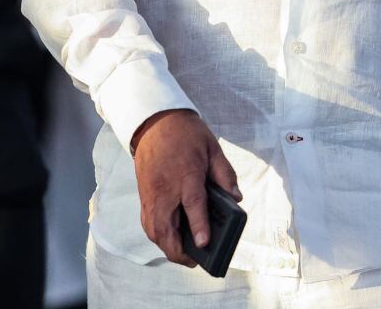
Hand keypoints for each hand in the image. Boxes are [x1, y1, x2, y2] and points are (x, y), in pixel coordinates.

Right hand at [132, 109, 241, 266]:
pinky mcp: (144, 196)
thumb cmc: (186, 133)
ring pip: (154, 230)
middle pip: (166, 228)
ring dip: (167, 245)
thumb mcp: (212, 147)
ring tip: (184, 252)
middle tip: (196, 258)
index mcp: (186, 174)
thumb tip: (236, 198)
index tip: (204, 244)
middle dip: (179, 250)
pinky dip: (158, 235)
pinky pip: (148, 223)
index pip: (193, 205)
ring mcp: (151, 194)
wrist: (155, 122)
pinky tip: (169, 238)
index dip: (199, 227)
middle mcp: (165, 189)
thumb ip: (225, 174)